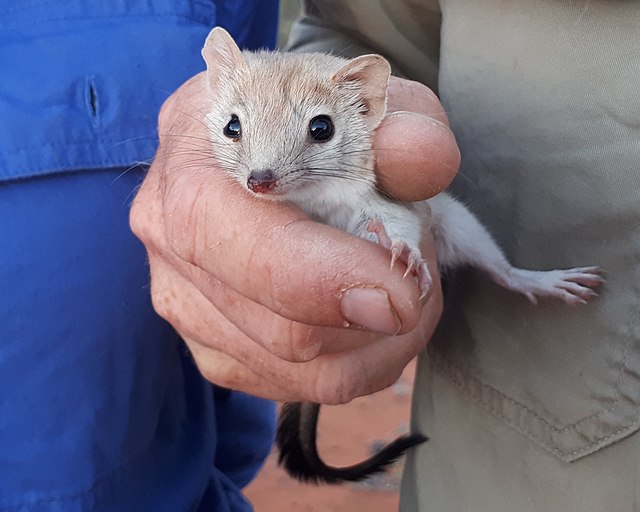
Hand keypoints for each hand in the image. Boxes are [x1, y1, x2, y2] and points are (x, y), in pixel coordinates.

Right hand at [130, 73, 458, 403]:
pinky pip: (296, 387)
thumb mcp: (363, 105)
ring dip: (378, 343)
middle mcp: (171, 236)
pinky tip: (368, 317)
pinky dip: (356, 361)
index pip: (235, 239)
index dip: (322, 278)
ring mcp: (184, 300)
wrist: (263, 149)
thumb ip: (401, 123)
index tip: (404, 291)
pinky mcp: (212, 345)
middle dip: (377, 319)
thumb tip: (423, 160)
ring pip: (298, 372)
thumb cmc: (307, 126)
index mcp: (194, 158)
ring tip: (401, 288)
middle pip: (278, 329)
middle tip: (419, 276)